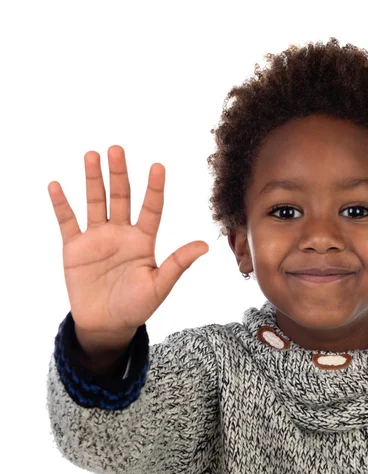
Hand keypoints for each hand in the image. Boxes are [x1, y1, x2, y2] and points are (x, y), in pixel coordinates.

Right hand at [48, 145, 208, 334]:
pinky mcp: (75, 247)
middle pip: (121, 197)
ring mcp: (97, 238)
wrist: (107, 324)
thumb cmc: (137, 306)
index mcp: (144, 240)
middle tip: (117, 149)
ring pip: (96, 202)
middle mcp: (122, 233)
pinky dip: (61, 204)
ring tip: (92, 156)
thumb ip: (178, 263)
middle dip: (119, 173)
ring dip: (93, 180)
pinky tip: (56, 185)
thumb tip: (205, 245)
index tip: (158, 166)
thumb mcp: (160, 285)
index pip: (151, 208)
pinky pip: (67, 221)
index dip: (154, 188)